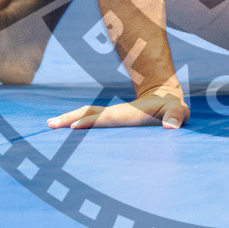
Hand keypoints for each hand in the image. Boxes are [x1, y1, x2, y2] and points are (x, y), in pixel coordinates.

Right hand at [47, 86, 189, 129]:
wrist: (164, 96)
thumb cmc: (173, 108)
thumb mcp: (179, 111)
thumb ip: (176, 117)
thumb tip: (170, 127)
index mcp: (130, 114)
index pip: (108, 118)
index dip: (92, 122)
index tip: (74, 126)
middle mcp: (117, 114)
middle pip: (90, 114)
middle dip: (71, 118)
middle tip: (50, 124)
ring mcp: (112, 116)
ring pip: (87, 116)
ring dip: (68, 119)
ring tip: (49, 124)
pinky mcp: (110, 120)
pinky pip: (90, 121)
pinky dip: (75, 123)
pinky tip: (61, 131)